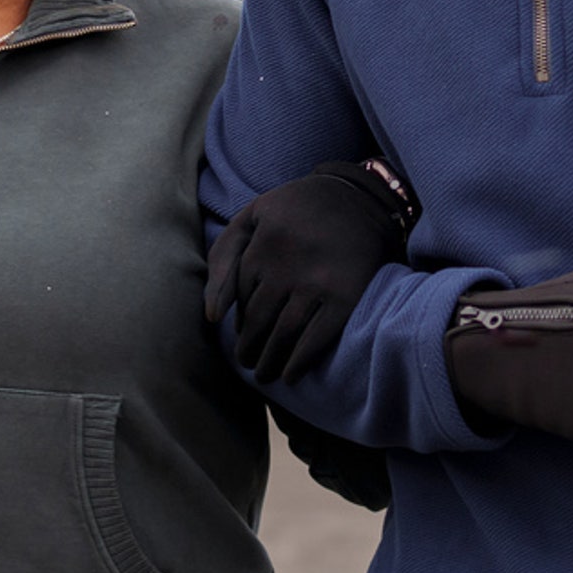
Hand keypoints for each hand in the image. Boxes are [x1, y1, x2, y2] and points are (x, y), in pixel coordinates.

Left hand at [206, 161, 416, 383]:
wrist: (360, 197)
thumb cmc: (298, 210)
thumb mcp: (253, 218)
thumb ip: (224, 258)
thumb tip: (212, 317)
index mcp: (262, 245)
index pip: (242, 299)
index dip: (242, 323)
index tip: (245, 336)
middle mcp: (287, 265)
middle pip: (259, 321)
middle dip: (250, 350)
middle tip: (250, 363)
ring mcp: (319, 282)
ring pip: (283, 335)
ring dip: (270, 362)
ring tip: (265, 375)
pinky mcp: (347, 296)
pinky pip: (317, 339)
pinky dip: (300, 363)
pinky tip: (291, 375)